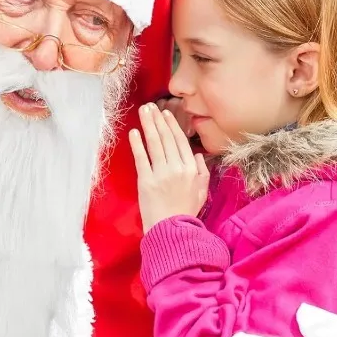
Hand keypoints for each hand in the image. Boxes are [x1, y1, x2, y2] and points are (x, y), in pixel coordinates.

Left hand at [129, 103, 209, 233]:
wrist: (171, 230)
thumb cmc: (185, 212)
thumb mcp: (202, 191)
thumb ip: (202, 172)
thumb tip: (197, 155)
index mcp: (191, 169)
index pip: (180, 142)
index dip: (172, 126)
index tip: (165, 114)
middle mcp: (177, 168)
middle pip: (166, 138)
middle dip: (158, 120)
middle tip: (151, 106)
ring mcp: (161, 173)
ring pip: (154, 144)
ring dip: (148, 125)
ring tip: (143, 112)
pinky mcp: (146, 181)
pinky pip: (142, 158)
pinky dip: (137, 144)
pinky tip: (134, 132)